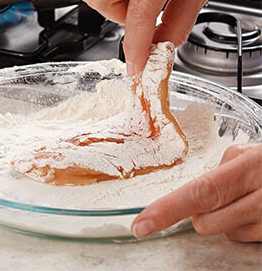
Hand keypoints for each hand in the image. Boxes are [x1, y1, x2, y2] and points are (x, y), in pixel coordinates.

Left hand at [131, 143, 261, 241]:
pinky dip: (246, 227)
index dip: (166, 210)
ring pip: (226, 233)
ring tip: (250, 199)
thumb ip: (222, 169)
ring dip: (228, 219)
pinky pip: (248, 239)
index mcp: (248, 170)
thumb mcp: (252, 152)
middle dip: (202, 212)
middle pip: (206, 222)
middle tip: (223, 194)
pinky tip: (260, 210)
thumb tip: (197, 190)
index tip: (142, 224)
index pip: (198, 193)